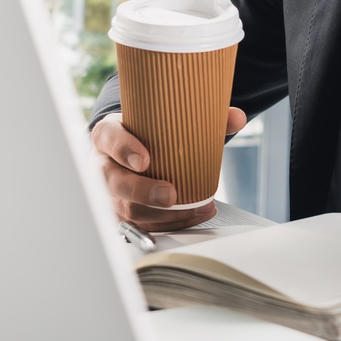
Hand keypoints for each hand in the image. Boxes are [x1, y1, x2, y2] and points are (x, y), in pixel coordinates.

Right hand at [92, 108, 248, 230]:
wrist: (124, 148)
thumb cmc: (141, 133)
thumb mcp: (159, 118)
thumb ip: (201, 115)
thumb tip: (236, 118)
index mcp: (108, 135)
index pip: (110, 138)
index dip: (124, 149)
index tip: (145, 160)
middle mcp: (104, 165)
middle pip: (116, 182)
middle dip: (144, 192)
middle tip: (170, 194)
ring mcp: (110, 193)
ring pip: (129, 209)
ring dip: (163, 214)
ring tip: (195, 207)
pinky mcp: (122, 212)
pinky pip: (141, 224)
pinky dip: (169, 223)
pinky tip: (192, 216)